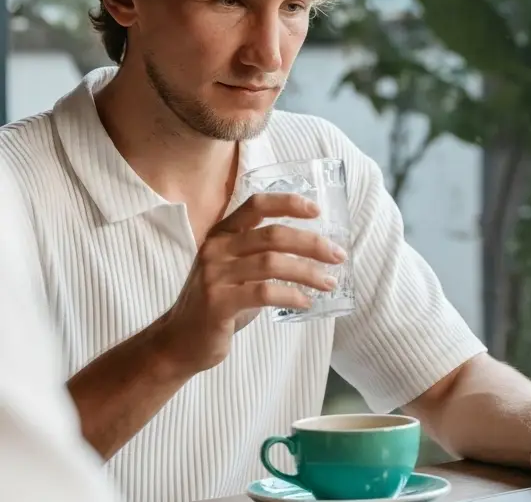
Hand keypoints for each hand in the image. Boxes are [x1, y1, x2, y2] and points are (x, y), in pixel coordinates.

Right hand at [158, 192, 345, 375]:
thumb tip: (314, 251)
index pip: (257, 205)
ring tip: (329, 282)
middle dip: (311, 243)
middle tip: (337, 255)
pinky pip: (264, 293)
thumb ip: (262, 254)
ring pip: (272, 263)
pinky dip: (291, 295)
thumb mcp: (235, 269)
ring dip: (307, 272)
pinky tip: (306, 302)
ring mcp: (215, 275)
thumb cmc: (218, 302)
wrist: (179, 342)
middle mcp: (216, 249)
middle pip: (273, 235)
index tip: (316, 211)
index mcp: (222, 234)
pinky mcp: (218, 303)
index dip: (288, 203)